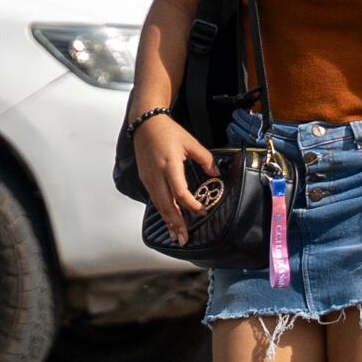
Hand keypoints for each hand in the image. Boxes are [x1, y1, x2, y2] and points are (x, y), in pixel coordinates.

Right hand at [131, 112, 215, 233]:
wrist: (145, 124)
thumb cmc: (167, 132)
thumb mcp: (191, 143)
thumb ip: (206, 159)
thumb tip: (216, 173)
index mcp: (170, 166)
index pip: (180, 193)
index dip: (191, 205)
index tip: (202, 211)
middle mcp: (157, 175)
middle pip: (167, 205)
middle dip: (176, 224)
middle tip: (184, 238)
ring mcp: (149, 179)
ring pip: (159, 206)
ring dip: (168, 222)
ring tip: (176, 236)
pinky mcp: (145, 180)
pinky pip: (154, 200)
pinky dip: (162, 212)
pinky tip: (168, 220)